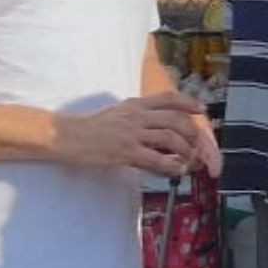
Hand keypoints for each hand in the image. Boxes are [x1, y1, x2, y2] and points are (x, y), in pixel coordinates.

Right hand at [53, 92, 209, 176]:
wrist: (66, 136)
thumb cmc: (90, 127)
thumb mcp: (118, 113)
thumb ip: (138, 117)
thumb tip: (158, 127)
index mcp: (135, 104)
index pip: (168, 97)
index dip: (188, 102)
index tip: (200, 109)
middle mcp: (137, 116)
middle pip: (176, 119)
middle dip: (192, 132)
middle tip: (196, 144)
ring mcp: (132, 133)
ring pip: (171, 138)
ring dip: (185, 150)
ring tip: (187, 159)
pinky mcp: (126, 152)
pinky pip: (157, 159)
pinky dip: (171, 165)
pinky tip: (175, 170)